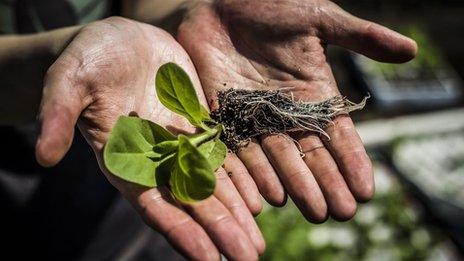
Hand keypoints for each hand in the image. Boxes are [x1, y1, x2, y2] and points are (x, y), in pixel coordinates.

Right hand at [35, 17, 263, 259]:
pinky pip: (225, 154)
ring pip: (214, 185)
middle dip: (220, 230)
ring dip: (236, 212)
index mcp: (125, 161)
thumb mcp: (69, 81)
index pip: (155, 205)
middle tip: (248, 257)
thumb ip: (59, 115)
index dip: (181, 231)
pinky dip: (242, 176)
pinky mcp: (199, 125)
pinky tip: (261, 197)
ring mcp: (181, 145)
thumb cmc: (88, 59)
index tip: (208, 258)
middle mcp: (157, 161)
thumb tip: (42, 155)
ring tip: (257, 242)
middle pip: (192, 203)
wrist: (119, 39)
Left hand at [177, 0, 416, 221]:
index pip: (337, 133)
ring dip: (295, 185)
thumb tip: (410, 50)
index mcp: (312, 94)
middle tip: (340, 212)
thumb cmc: (271, 6)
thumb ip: (359, 37)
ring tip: (312, 209)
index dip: (352, 161)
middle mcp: (285, 112)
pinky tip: (269, 195)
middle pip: (309, 153)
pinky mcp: (222, 115)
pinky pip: (238, 148)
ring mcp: (253, 117)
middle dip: (325, 182)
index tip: (366, 190)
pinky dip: (253, 172)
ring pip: (277, 158)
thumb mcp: (319, 19)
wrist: (222, 2)